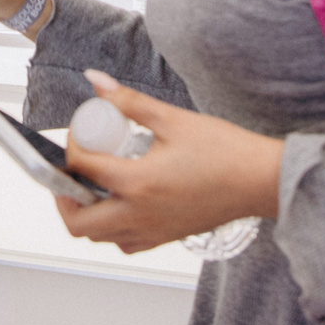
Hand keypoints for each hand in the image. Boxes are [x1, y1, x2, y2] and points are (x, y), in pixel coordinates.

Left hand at [54, 70, 283, 254]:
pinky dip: (112, 228)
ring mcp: (153, 231)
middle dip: (63, 197)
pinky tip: (121, 202)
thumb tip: (96, 82)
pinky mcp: (166, 237)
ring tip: (91, 186)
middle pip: (78, 222)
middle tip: (67, 174)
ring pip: (100, 236)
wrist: (261, 180)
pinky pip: (125, 242)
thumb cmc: (225, 151)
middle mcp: (140, 215)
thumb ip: (130, 101)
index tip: (78, 134)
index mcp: (139, 183)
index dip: (71, 149)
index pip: (83, 169)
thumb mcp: (172, 119)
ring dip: (86, 214)